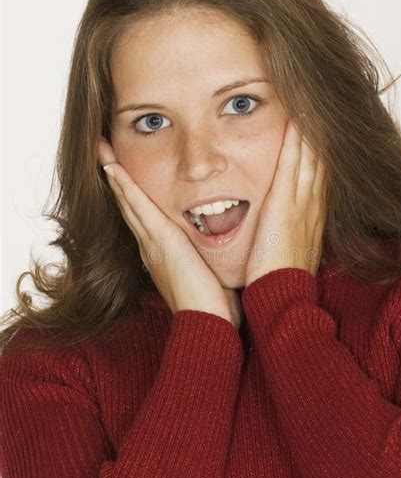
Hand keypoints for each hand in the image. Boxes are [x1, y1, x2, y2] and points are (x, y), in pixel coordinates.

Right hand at [97, 139, 242, 330]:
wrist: (208, 324)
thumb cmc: (213, 306)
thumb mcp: (209, 276)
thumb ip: (209, 261)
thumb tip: (222, 253)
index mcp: (163, 254)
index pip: (145, 218)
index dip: (133, 196)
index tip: (126, 175)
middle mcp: (152, 247)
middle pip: (130, 206)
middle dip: (117, 180)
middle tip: (104, 155)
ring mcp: (153, 243)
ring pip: (129, 202)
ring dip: (115, 176)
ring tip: (102, 153)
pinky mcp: (160, 241)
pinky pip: (137, 207)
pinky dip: (124, 186)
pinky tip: (113, 167)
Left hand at [245, 118, 325, 286]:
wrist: (281, 301)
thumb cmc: (278, 283)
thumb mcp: (286, 255)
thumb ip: (283, 238)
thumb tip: (278, 232)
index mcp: (310, 220)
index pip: (317, 177)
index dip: (319, 151)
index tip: (317, 128)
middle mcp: (312, 208)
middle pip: (320, 161)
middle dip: (320, 133)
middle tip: (321, 102)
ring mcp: (302, 206)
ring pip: (311, 158)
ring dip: (312, 128)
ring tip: (311, 99)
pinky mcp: (286, 207)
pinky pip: (294, 165)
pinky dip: (297, 141)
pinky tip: (297, 118)